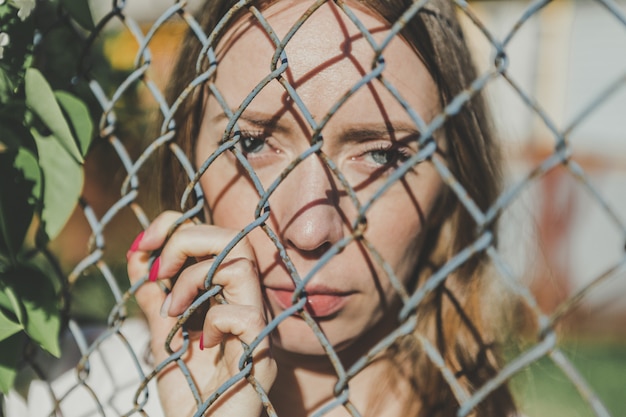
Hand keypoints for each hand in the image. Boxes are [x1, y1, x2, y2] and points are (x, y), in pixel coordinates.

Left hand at [127, 211, 276, 416]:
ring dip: (195, 279)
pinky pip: (244, 315)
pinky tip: (203, 345)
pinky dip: (215, 321)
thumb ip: (154, 296)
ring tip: (173, 311)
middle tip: (160, 270)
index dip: (178, 226)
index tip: (143, 243)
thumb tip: (137, 254)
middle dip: (188, 240)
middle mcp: (247, 303)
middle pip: (235, 238)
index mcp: (228, 295)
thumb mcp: (162, 336)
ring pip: (242, 264)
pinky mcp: (261, 352)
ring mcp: (258, 326)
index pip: (216, 236)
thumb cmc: (189, 392)